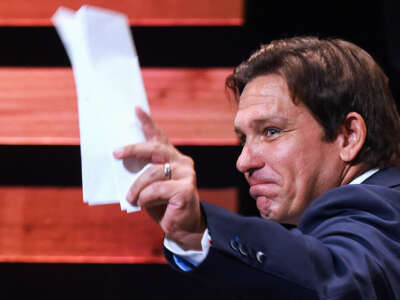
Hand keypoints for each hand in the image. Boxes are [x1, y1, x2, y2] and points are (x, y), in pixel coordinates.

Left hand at [113, 107, 204, 249]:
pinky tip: (144, 204)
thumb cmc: (162, 204)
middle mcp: (182, 162)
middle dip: (133, 149)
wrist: (182, 227)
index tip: (136, 109)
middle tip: (116, 153)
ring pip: (152, 172)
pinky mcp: (186, 189)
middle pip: (155, 148)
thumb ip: (142, 171)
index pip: (159, 137)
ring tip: (131, 198)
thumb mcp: (149, 185)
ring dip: (136, 187)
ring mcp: (186, 174)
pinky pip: (156, 190)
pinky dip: (145, 198)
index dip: (147, 123)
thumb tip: (120, 159)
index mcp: (172, 158)